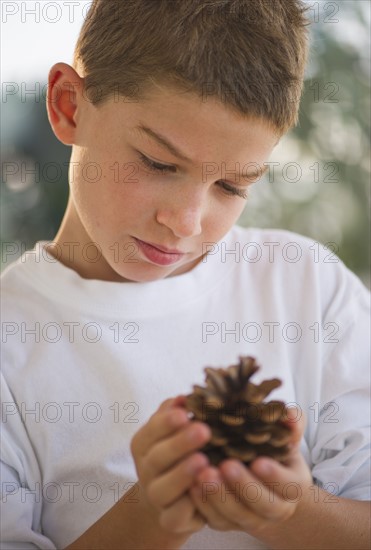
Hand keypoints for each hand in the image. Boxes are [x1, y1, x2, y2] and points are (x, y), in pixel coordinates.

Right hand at [130, 395, 210, 533]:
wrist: (170, 496)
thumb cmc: (177, 452)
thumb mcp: (175, 429)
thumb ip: (177, 411)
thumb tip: (184, 397)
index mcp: (145, 443)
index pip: (151, 431)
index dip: (166, 422)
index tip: (185, 412)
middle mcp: (146, 469)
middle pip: (157, 458)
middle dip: (179, 444)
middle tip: (203, 430)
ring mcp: (156, 496)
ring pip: (162, 489)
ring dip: (182, 475)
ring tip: (204, 461)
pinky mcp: (170, 519)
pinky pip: (175, 516)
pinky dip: (189, 506)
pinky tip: (204, 491)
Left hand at [189, 407, 312, 535]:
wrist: (260, 481)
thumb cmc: (272, 451)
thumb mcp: (285, 436)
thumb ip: (291, 424)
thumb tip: (290, 416)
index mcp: (293, 487)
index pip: (288, 486)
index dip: (274, 476)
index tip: (258, 462)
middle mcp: (275, 509)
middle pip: (263, 505)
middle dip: (243, 486)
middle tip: (226, 466)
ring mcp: (251, 519)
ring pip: (237, 515)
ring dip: (219, 496)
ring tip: (202, 474)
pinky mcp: (228, 523)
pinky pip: (216, 520)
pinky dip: (203, 504)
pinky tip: (191, 485)